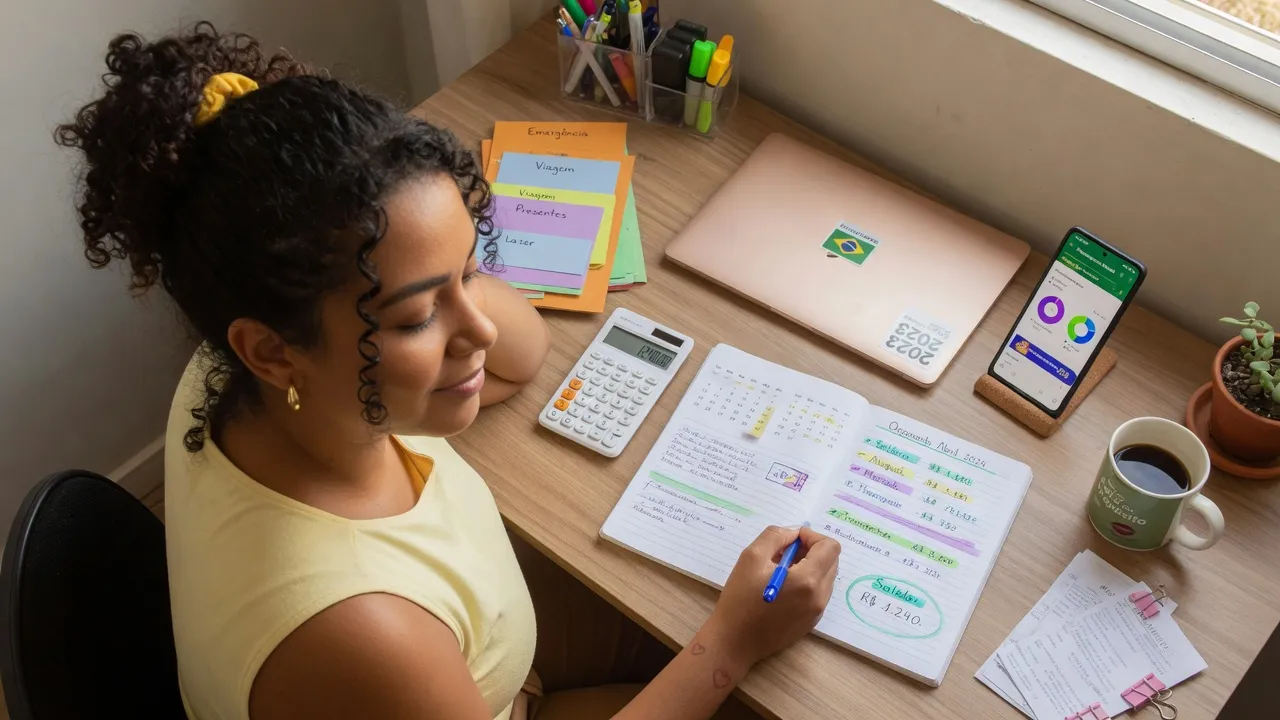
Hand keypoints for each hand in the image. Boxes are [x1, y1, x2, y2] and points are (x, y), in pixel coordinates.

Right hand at [703, 526, 839, 671]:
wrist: (735, 642)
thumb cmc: (740, 599)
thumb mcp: (751, 557)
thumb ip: (775, 536)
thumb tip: (794, 533)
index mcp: (807, 580)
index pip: (830, 547)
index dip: (812, 536)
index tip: (790, 540)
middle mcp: (819, 597)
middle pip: (832, 561)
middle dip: (811, 550)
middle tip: (784, 554)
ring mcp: (818, 612)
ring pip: (826, 577)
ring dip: (810, 566)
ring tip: (781, 572)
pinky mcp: (812, 622)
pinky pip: (819, 593)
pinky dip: (807, 583)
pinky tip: (783, 589)